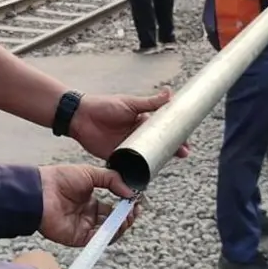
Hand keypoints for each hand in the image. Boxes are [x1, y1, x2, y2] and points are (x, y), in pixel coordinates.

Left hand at [37, 165, 137, 247]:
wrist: (41, 191)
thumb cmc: (60, 179)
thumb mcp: (90, 172)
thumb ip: (112, 180)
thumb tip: (130, 191)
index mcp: (90, 200)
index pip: (113, 207)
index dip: (125, 205)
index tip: (136, 200)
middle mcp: (88, 215)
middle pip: (113, 221)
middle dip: (127, 216)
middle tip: (134, 209)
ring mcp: (83, 227)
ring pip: (108, 232)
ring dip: (121, 225)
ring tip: (127, 216)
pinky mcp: (78, 237)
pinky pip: (98, 240)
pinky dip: (110, 235)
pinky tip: (117, 225)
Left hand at [69, 88, 190, 160]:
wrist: (81, 117)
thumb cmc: (104, 106)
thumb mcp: (130, 103)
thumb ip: (150, 102)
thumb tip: (170, 92)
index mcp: (142, 122)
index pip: (163, 130)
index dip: (175, 136)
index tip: (186, 141)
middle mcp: (137, 136)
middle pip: (158, 145)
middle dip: (172, 150)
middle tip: (183, 153)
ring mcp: (128, 147)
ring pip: (147, 157)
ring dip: (158, 162)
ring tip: (168, 164)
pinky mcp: (117, 157)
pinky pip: (130, 166)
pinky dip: (138, 171)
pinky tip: (148, 176)